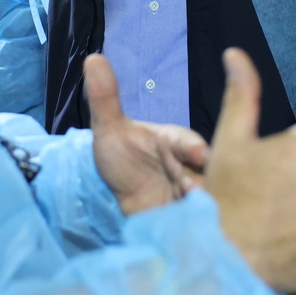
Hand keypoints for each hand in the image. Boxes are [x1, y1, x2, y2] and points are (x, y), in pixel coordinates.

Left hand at [85, 54, 208, 215]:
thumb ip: (105, 99)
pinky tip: (188, 236)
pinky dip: (191, 229)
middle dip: (199, 182)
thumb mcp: (110, 130)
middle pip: (202, 174)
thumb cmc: (123, 158)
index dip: (193, 149)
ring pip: (202, 201)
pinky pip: (195, 225)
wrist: (120, 198)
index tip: (198, 154)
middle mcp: (189, 168)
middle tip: (192, 190)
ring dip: (196, 208)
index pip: (187, 142)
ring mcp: (190, 196)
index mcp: (175, 142)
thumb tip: (93, 58)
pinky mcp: (186, 221)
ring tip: (188, 213)